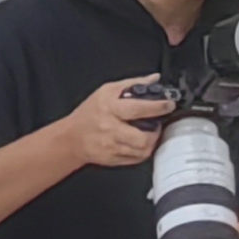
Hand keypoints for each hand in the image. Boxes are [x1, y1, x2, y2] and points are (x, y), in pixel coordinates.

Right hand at [58, 76, 176, 169]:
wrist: (70, 138)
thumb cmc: (88, 113)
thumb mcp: (106, 92)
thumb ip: (132, 84)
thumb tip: (154, 79)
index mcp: (110, 109)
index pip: (138, 109)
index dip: (158, 107)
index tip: (168, 105)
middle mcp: (110, 130)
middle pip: (143, 137)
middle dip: (156, 131)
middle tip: (157, 124)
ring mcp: (111, 147)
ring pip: (142, 150)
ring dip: (150, 142)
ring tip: (149, 134)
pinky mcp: (113, 159)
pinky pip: (136, 159)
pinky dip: (142, 151)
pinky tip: (139, 143)